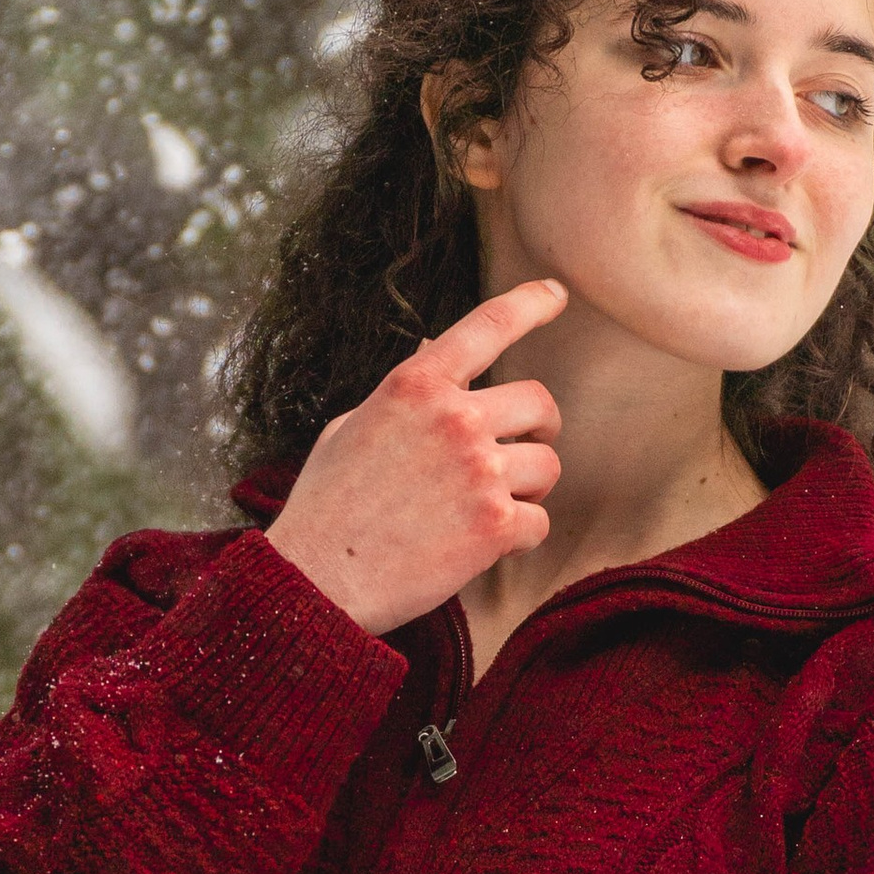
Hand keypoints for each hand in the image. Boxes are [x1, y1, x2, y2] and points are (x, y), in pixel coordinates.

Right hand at [265, 279, 566, 638]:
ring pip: (546, 465)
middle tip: (523, 450)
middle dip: (539, 428)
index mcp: (415, 385)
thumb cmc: (327, 505)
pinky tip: (479, 547)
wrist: (318, 579)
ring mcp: (479, 470)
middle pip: (540, 402)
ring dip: (527, 489)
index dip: (530, 303)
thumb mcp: (352, 427)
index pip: (487, 325)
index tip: (556, 293)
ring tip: (486, 509)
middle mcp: (454, 417)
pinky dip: (518, 538)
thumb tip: (433, 352)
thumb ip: (404, 395)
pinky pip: (539, 522)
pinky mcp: (494, 525)